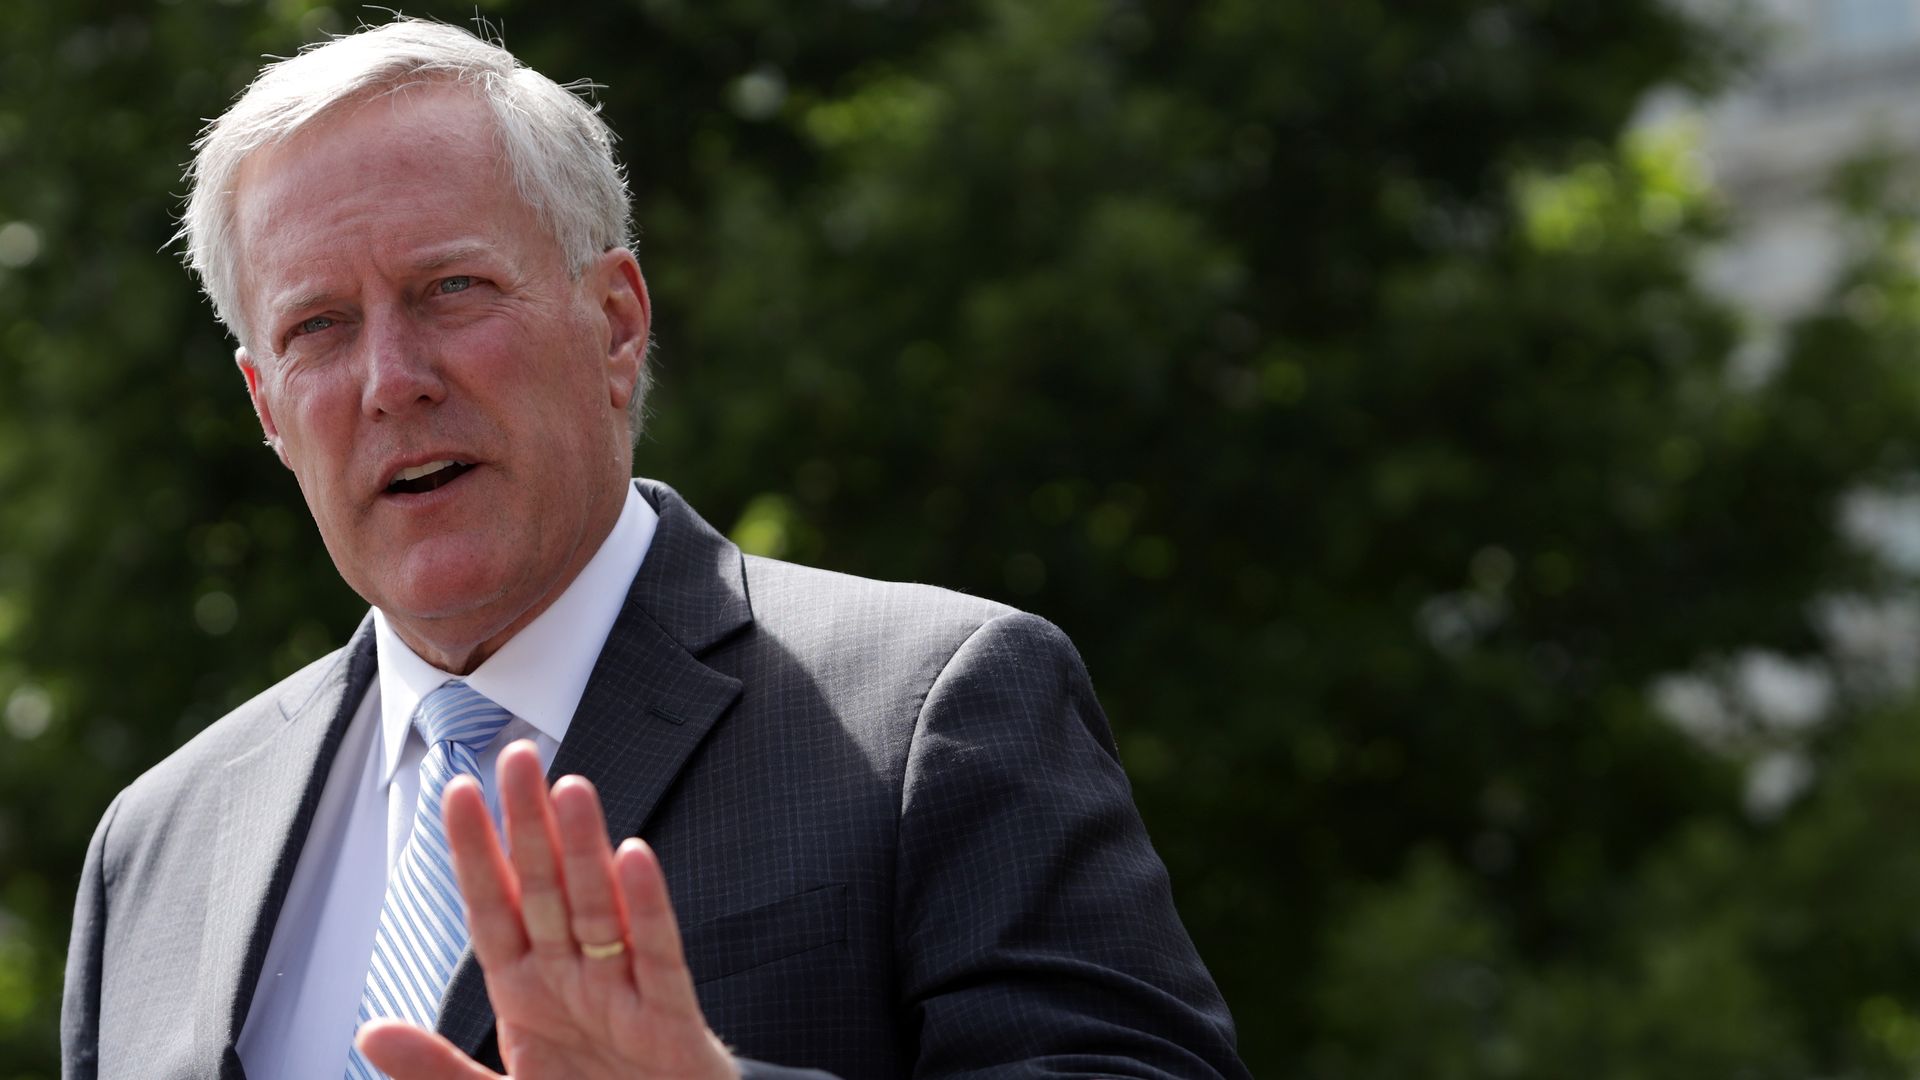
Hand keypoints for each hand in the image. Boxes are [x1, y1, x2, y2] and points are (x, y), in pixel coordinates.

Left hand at [355, 739, 737, 1079]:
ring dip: (585, 849)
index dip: (476, 853)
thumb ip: (436, 1069)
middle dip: (531, 824)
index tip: (458, 792)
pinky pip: (658, 956)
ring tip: (570, 789)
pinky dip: (646, 909)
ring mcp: (623, 995)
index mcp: (527, 994)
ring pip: (599, 907)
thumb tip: (369, 1031)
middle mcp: (573, 981)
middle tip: (520, 755)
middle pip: (547, 889)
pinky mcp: (670, 1021)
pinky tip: (634, 858)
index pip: (494, 909)